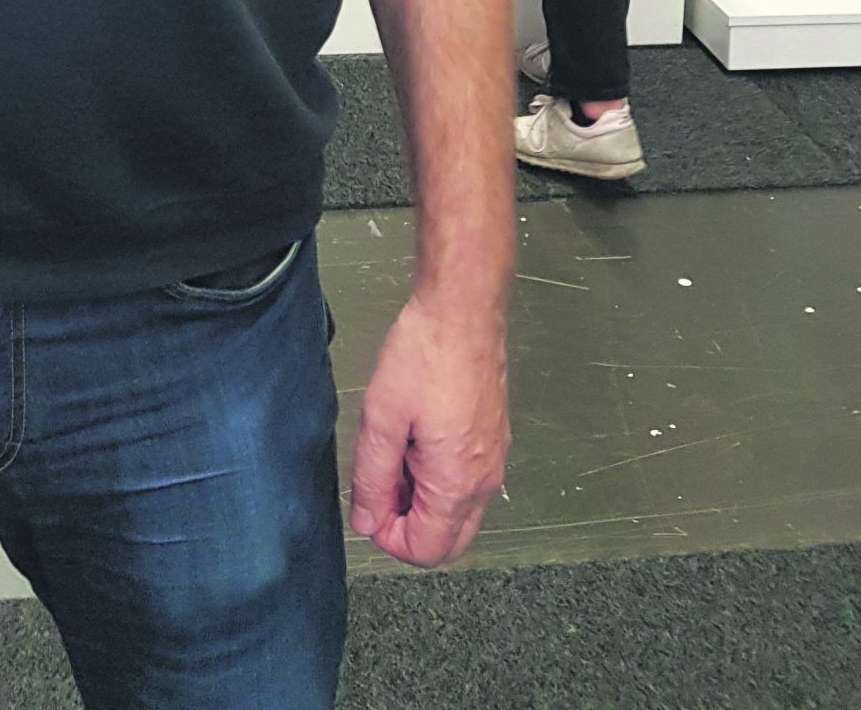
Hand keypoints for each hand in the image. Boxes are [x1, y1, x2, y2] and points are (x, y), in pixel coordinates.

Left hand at [348, 290, 508, 567]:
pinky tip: (415, 439)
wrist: (463, 310)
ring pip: (458, 512)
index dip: (389, 538)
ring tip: (394, 453)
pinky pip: (467, 483)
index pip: (426, 551)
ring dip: (422, 501)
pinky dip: (439, 480)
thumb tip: (366, 522)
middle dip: (408, 527)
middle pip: (448, 541)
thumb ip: (371, 478)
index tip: (368, 505)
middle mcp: (484, 481)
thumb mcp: (381, 417)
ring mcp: (494, 461)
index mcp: (456, 483)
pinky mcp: (494, 439)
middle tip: (379, 486)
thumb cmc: (425, 356)